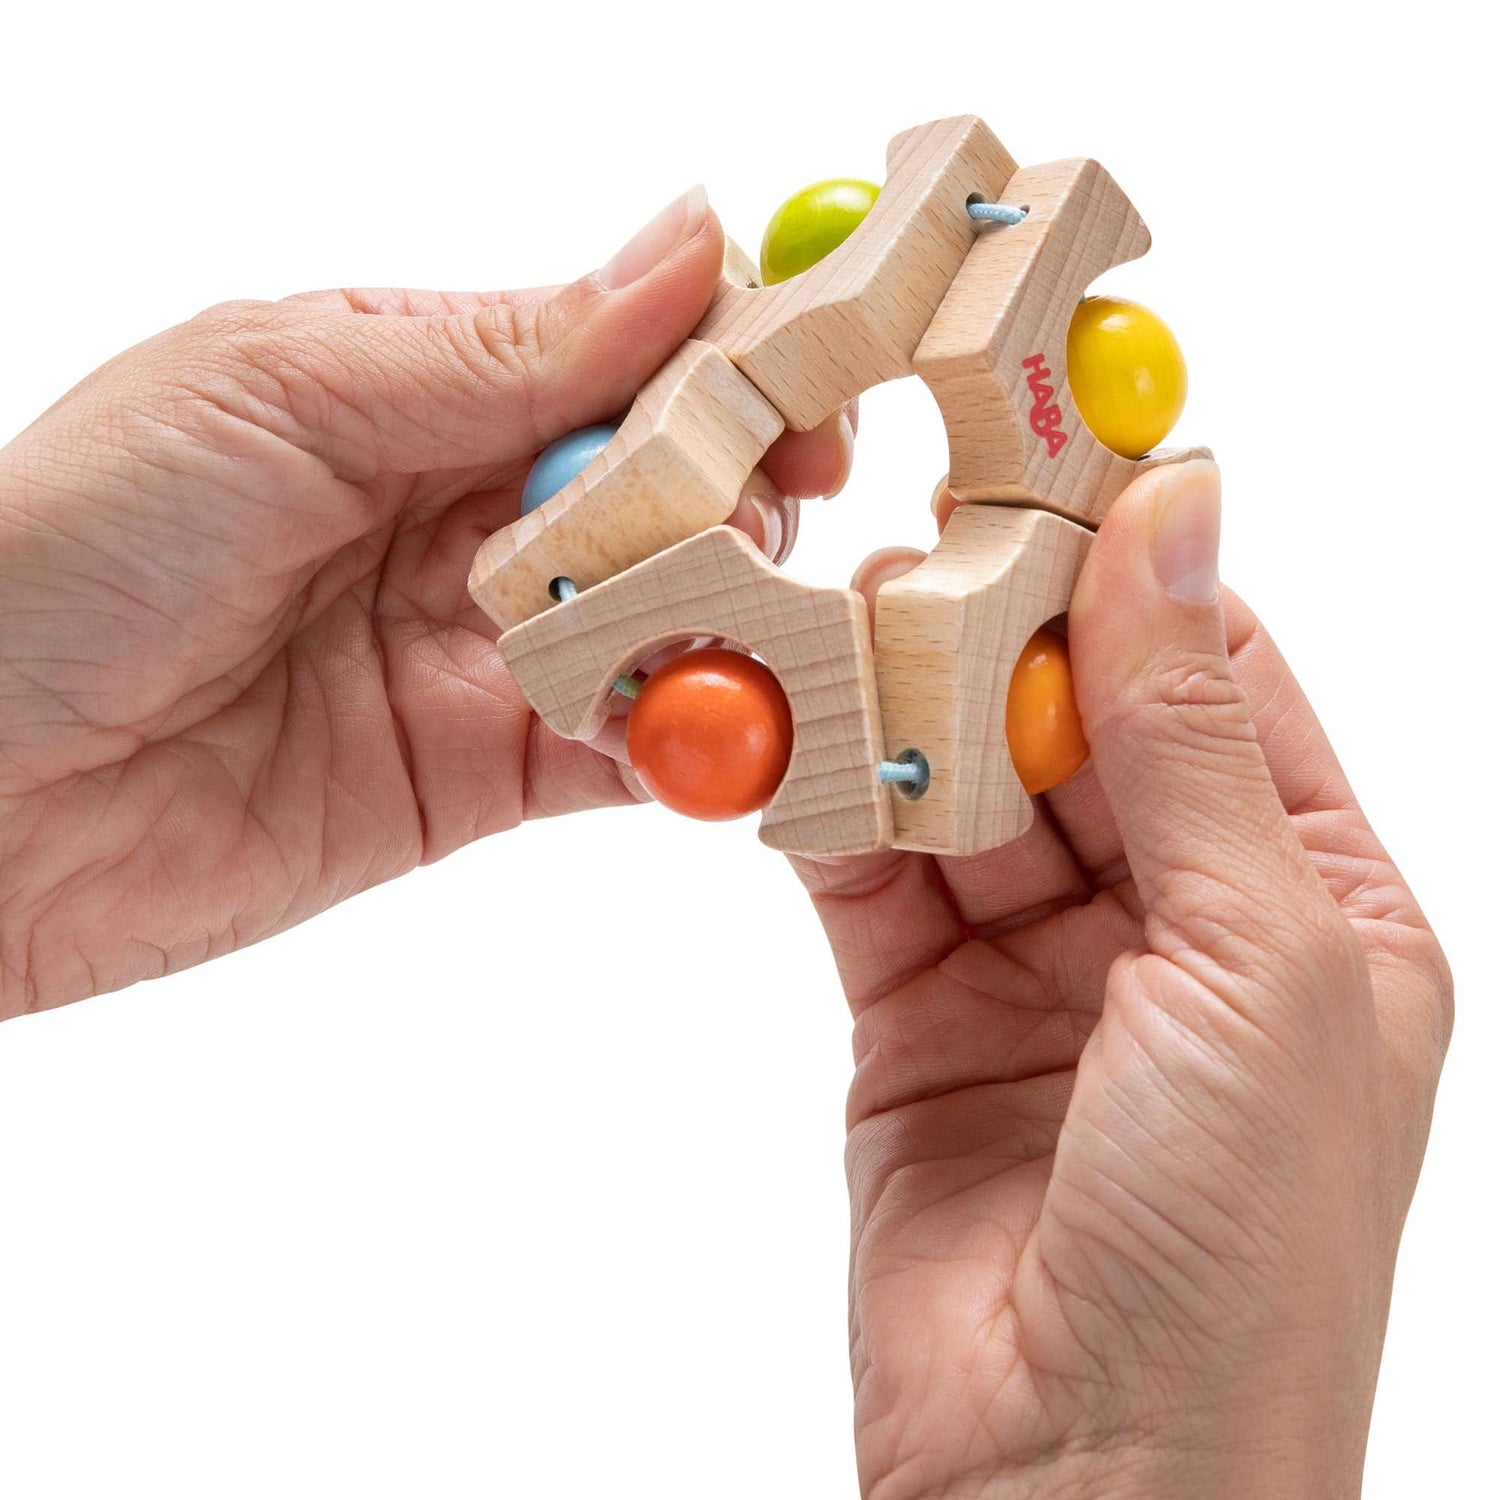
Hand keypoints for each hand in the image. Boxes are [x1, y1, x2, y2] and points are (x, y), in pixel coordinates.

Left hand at [0, 189, 851, 1014]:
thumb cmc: (66, 546)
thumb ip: (499, 354)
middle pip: (658, 492)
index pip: (613, 354)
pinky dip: (685, 744)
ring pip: (656, 622)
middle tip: (767, 524)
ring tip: (753, 634)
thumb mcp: (282, 398)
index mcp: (409, 386)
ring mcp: (473, 649)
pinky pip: (618, 750)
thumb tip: (689, 247)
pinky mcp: (477, 775)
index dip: (721, 369)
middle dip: (732, 501)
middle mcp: (456, 512)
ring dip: (723, 625)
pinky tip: (725, 736)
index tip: (806, 396)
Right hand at [796, 462, 1451, 1497]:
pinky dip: (823, 814)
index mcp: (1310, 902)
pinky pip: (868, 879)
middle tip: (901, 544)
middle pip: (1069, 723)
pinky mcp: (915, 1016)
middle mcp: (1177, 924)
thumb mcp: (1253, 961)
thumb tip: (1174, 512)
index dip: (1128, 572)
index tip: (1036, 467)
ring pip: (957, 793)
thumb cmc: (1233, 1253)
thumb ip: (1184, 736)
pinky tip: (782, 750)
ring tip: (823, 630)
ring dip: (896, 722)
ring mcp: (1039, 969)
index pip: (1213, 678)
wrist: (1076, 1489)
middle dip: (990, 641)